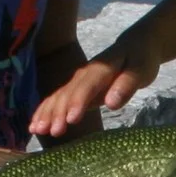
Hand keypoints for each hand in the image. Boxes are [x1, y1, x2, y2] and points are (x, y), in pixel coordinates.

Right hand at [31, 55, 155, 138]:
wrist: (135, 45)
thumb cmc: (140, 59)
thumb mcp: (141, 70)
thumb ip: (126, 85)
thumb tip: (111, 103)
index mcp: (101, 69)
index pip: (87, 86)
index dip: (78, 102)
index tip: (71, 119)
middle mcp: (84, 74)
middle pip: (68, 93)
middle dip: (58, 112)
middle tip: (52, 131)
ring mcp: (78, 81)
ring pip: (59, 97)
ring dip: (47, 113)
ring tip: (36, 130)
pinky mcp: (76, 89)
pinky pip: (57, 99)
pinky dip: (45, 111)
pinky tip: (35, 125)